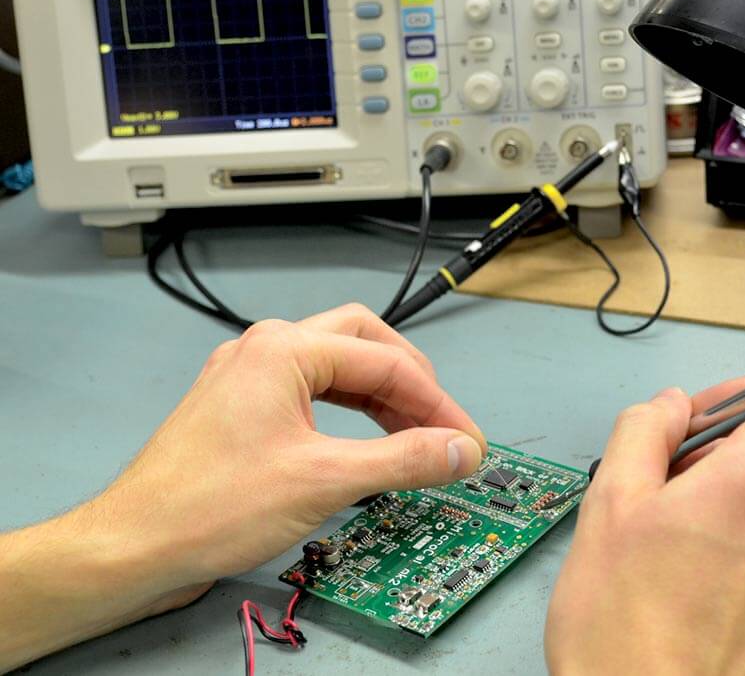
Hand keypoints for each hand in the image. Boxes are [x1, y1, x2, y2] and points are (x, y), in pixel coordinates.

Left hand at [0, 304, 484, 671]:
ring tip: (414, 435)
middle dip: (409, 381)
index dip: (435, 403)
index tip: (466, 442)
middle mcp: (265, 349)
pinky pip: (311, 392)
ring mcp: (249, 375)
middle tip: (439, 424)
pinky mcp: (242, 406)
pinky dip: (348, 412)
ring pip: (336, 367)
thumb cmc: (213, 506)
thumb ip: (401, 459)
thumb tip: (458, 450)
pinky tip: (366, 439)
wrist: (134, 545)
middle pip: (363, 342)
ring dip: (380, 396)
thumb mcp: (323, 480)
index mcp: (284, 349)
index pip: (385, 362)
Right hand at [545, 367, 744, 675]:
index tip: (697, 416)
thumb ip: (642, 430)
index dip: (743, 390)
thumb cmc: (625, 624)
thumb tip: (667, 408)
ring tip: (663, 531)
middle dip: (718, 447)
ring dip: (721, 492)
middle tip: (658, 480)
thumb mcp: (611, 500)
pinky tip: (682, 567)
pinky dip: (734, 534)